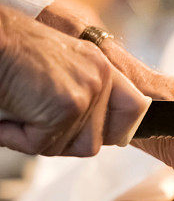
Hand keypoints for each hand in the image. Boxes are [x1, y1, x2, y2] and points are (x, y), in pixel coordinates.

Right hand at [0, 7, 149, 155]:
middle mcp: (100, 77)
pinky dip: (18, 137)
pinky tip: (8, 115)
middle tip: (34, 119)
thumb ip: (80, 94)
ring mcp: (86, 92)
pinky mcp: (67, 106)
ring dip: (40, 139)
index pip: (135, 108)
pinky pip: (44, 145)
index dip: (120, 129)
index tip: (110, 137)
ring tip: (19, 111)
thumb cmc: (10, 54)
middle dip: (62, 139)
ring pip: (73, 147)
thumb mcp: (57, 69)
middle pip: (96, 140)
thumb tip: (97, 134)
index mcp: (100, 66)